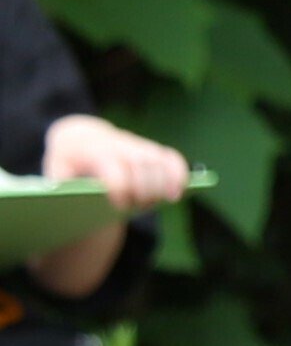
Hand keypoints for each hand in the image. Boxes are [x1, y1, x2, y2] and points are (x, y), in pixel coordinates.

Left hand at [41, 115, 188, 210]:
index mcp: (91, 150)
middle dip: (146, 190)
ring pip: (160, 162)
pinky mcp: (152, 150)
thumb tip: (69, 197)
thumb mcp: (55, 172)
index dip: (121, 189)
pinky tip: (178, 192)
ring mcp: (137, 145)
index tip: (120, 206)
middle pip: (142, 168)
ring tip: (164, 200)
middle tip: (141, 206)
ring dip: (166, 184)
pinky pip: (172, 158)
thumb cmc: (67, 164)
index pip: (114, 169)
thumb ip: (61, 185)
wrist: (79, 139)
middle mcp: (117, 144)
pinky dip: (180, 175)